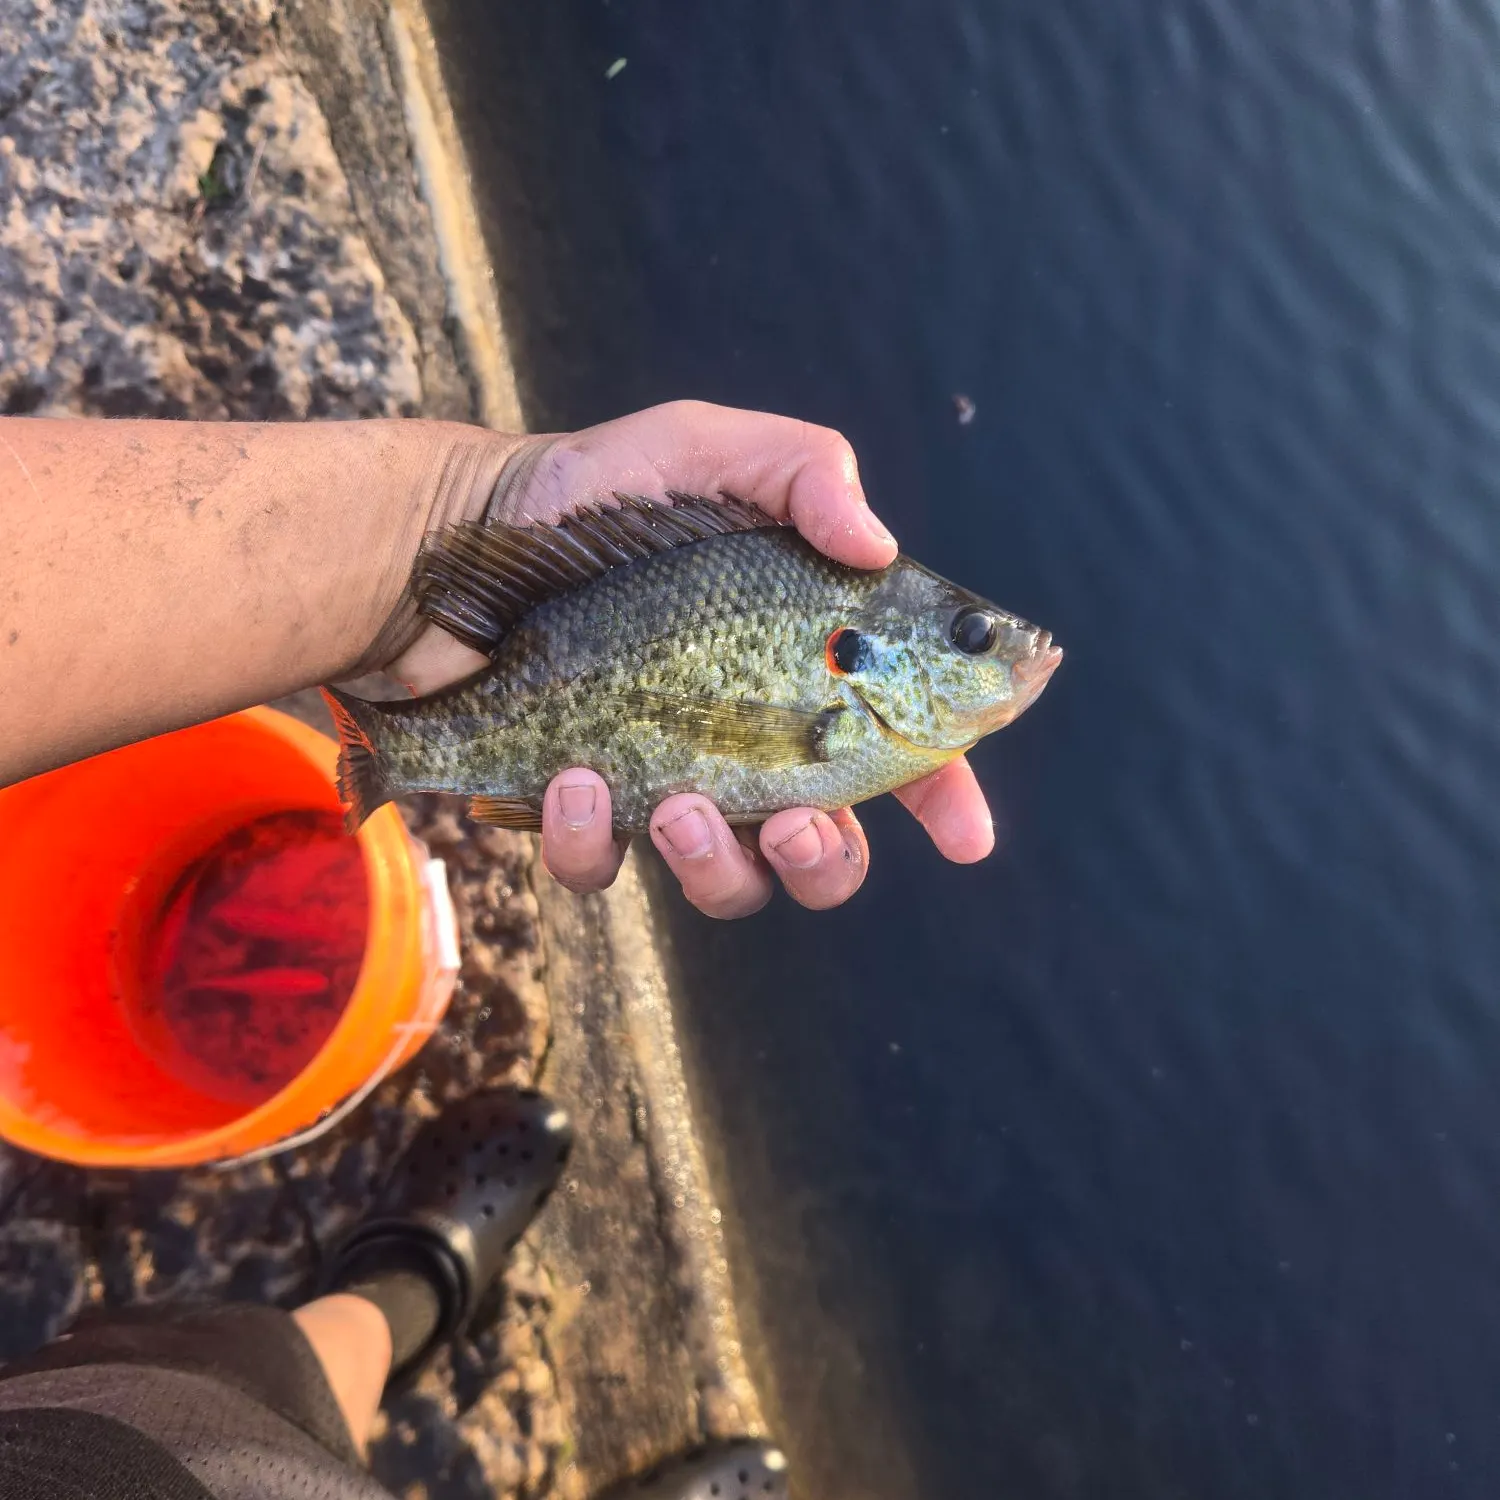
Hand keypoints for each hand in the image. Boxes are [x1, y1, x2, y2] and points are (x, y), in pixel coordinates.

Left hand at [387, 401, 994, 916]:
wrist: (462, 533)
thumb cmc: (601, 492)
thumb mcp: (709, 450)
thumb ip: (806, 472)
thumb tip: (876, 548)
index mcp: (799, 673)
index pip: (898, 751)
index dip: (944, 797)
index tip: (965, 837)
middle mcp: (744, 744)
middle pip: (824, 855)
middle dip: (824, 862)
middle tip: (796, 821)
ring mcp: (663, 785)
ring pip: (727, 885)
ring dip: (717, 865)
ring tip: (679, 803)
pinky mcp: (577, 809)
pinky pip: (601, 869)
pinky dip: (591, 838)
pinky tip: (573, 775)